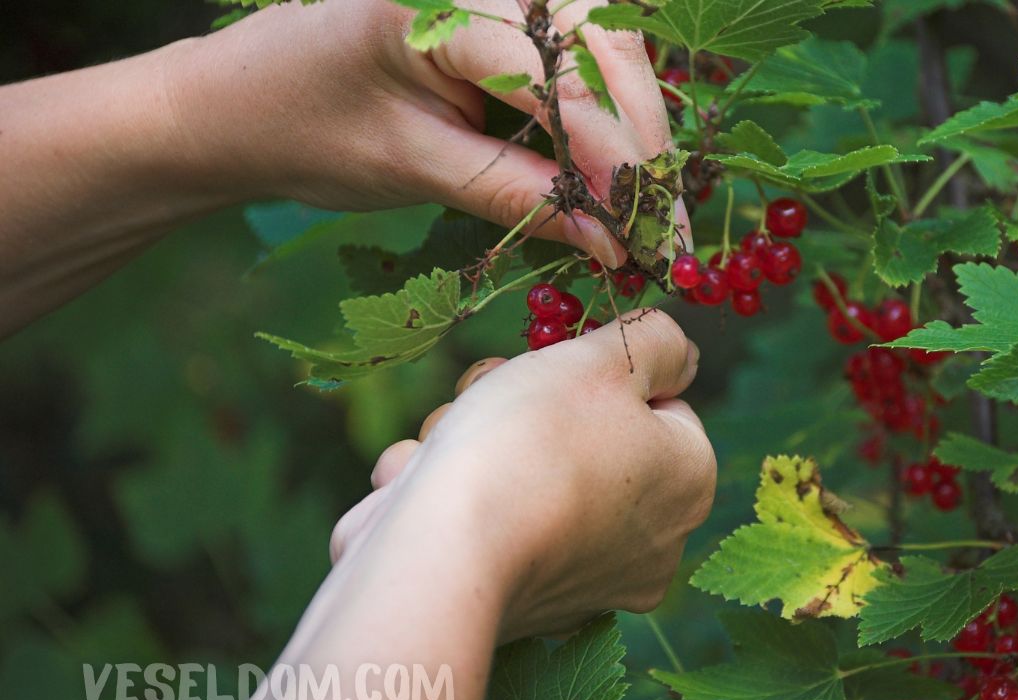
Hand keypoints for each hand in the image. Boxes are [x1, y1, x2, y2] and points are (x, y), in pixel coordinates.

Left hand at [169, 0, 689, 266]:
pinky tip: (619, 169)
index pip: (561, 80)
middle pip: (603, 49)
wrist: (236, 100)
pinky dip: (608, 110)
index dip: (617, 164)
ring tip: (650, 210)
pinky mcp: (500, 4)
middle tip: (666, 236)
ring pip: (606, 45)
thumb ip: (517, 197)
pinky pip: (580, 49)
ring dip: (637, 126)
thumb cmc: (304, 129)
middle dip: (644, 145)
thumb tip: (611, 242)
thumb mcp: (411, 169)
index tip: (650, 239)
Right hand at [210, 309, 712, 699]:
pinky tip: (422, 491)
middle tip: (494, 394)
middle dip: (525, 405)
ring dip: (472, 443)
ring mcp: (583, 584)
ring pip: (524, 476)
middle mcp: (650, 545)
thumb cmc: (531, 440)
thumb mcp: (602, 360)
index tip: (555, 369)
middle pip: (586, 437)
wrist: (440, 553)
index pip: (656, 402)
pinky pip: (483, 525)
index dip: (598, 375)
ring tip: (449, 446)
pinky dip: (446, 496)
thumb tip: (679, 353)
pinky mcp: (515, 607)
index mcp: (688, 484)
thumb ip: (656, 343)